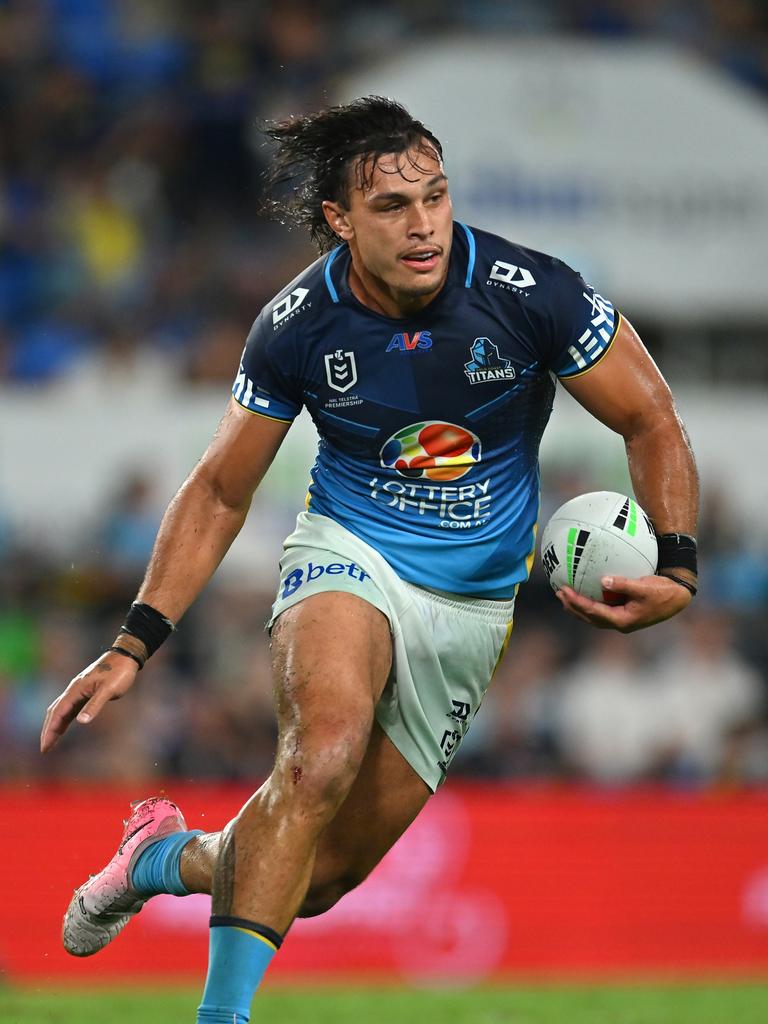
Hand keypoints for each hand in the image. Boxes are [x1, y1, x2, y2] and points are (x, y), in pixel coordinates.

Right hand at [40, 651, 139, 752]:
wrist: (125, 657)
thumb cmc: (119, 672)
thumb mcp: (109, 689)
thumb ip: (95, 704)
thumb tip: (81, 721)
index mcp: (76, 690)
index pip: (58, 713)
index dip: (51, 730)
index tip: (45, 746)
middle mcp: (74, 690)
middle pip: (55, 712)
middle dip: (49, 730)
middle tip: (44, 748)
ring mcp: (79, 691)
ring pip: (61, 710)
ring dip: (55, 725)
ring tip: (50, 742)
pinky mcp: (86, 692)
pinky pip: (70, 708)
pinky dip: (64, 719)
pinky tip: (63, 727)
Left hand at [555, 574, 691, 632]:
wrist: (677, 598)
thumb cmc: (663, 592)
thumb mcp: (645, 586)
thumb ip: (624, 584)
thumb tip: (603, 581)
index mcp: (623, 620)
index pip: (593, 612)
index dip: (577, 602)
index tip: (565, 590)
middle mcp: (619, 623)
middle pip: (589, 617)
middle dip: (573, 607)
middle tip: (559, 594)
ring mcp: (621, 620)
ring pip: (594, 616)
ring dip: (578, 607)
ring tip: (564, 596)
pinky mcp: (623, 614)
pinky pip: (601, 609)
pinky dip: (590, 603)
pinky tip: (584, 592)